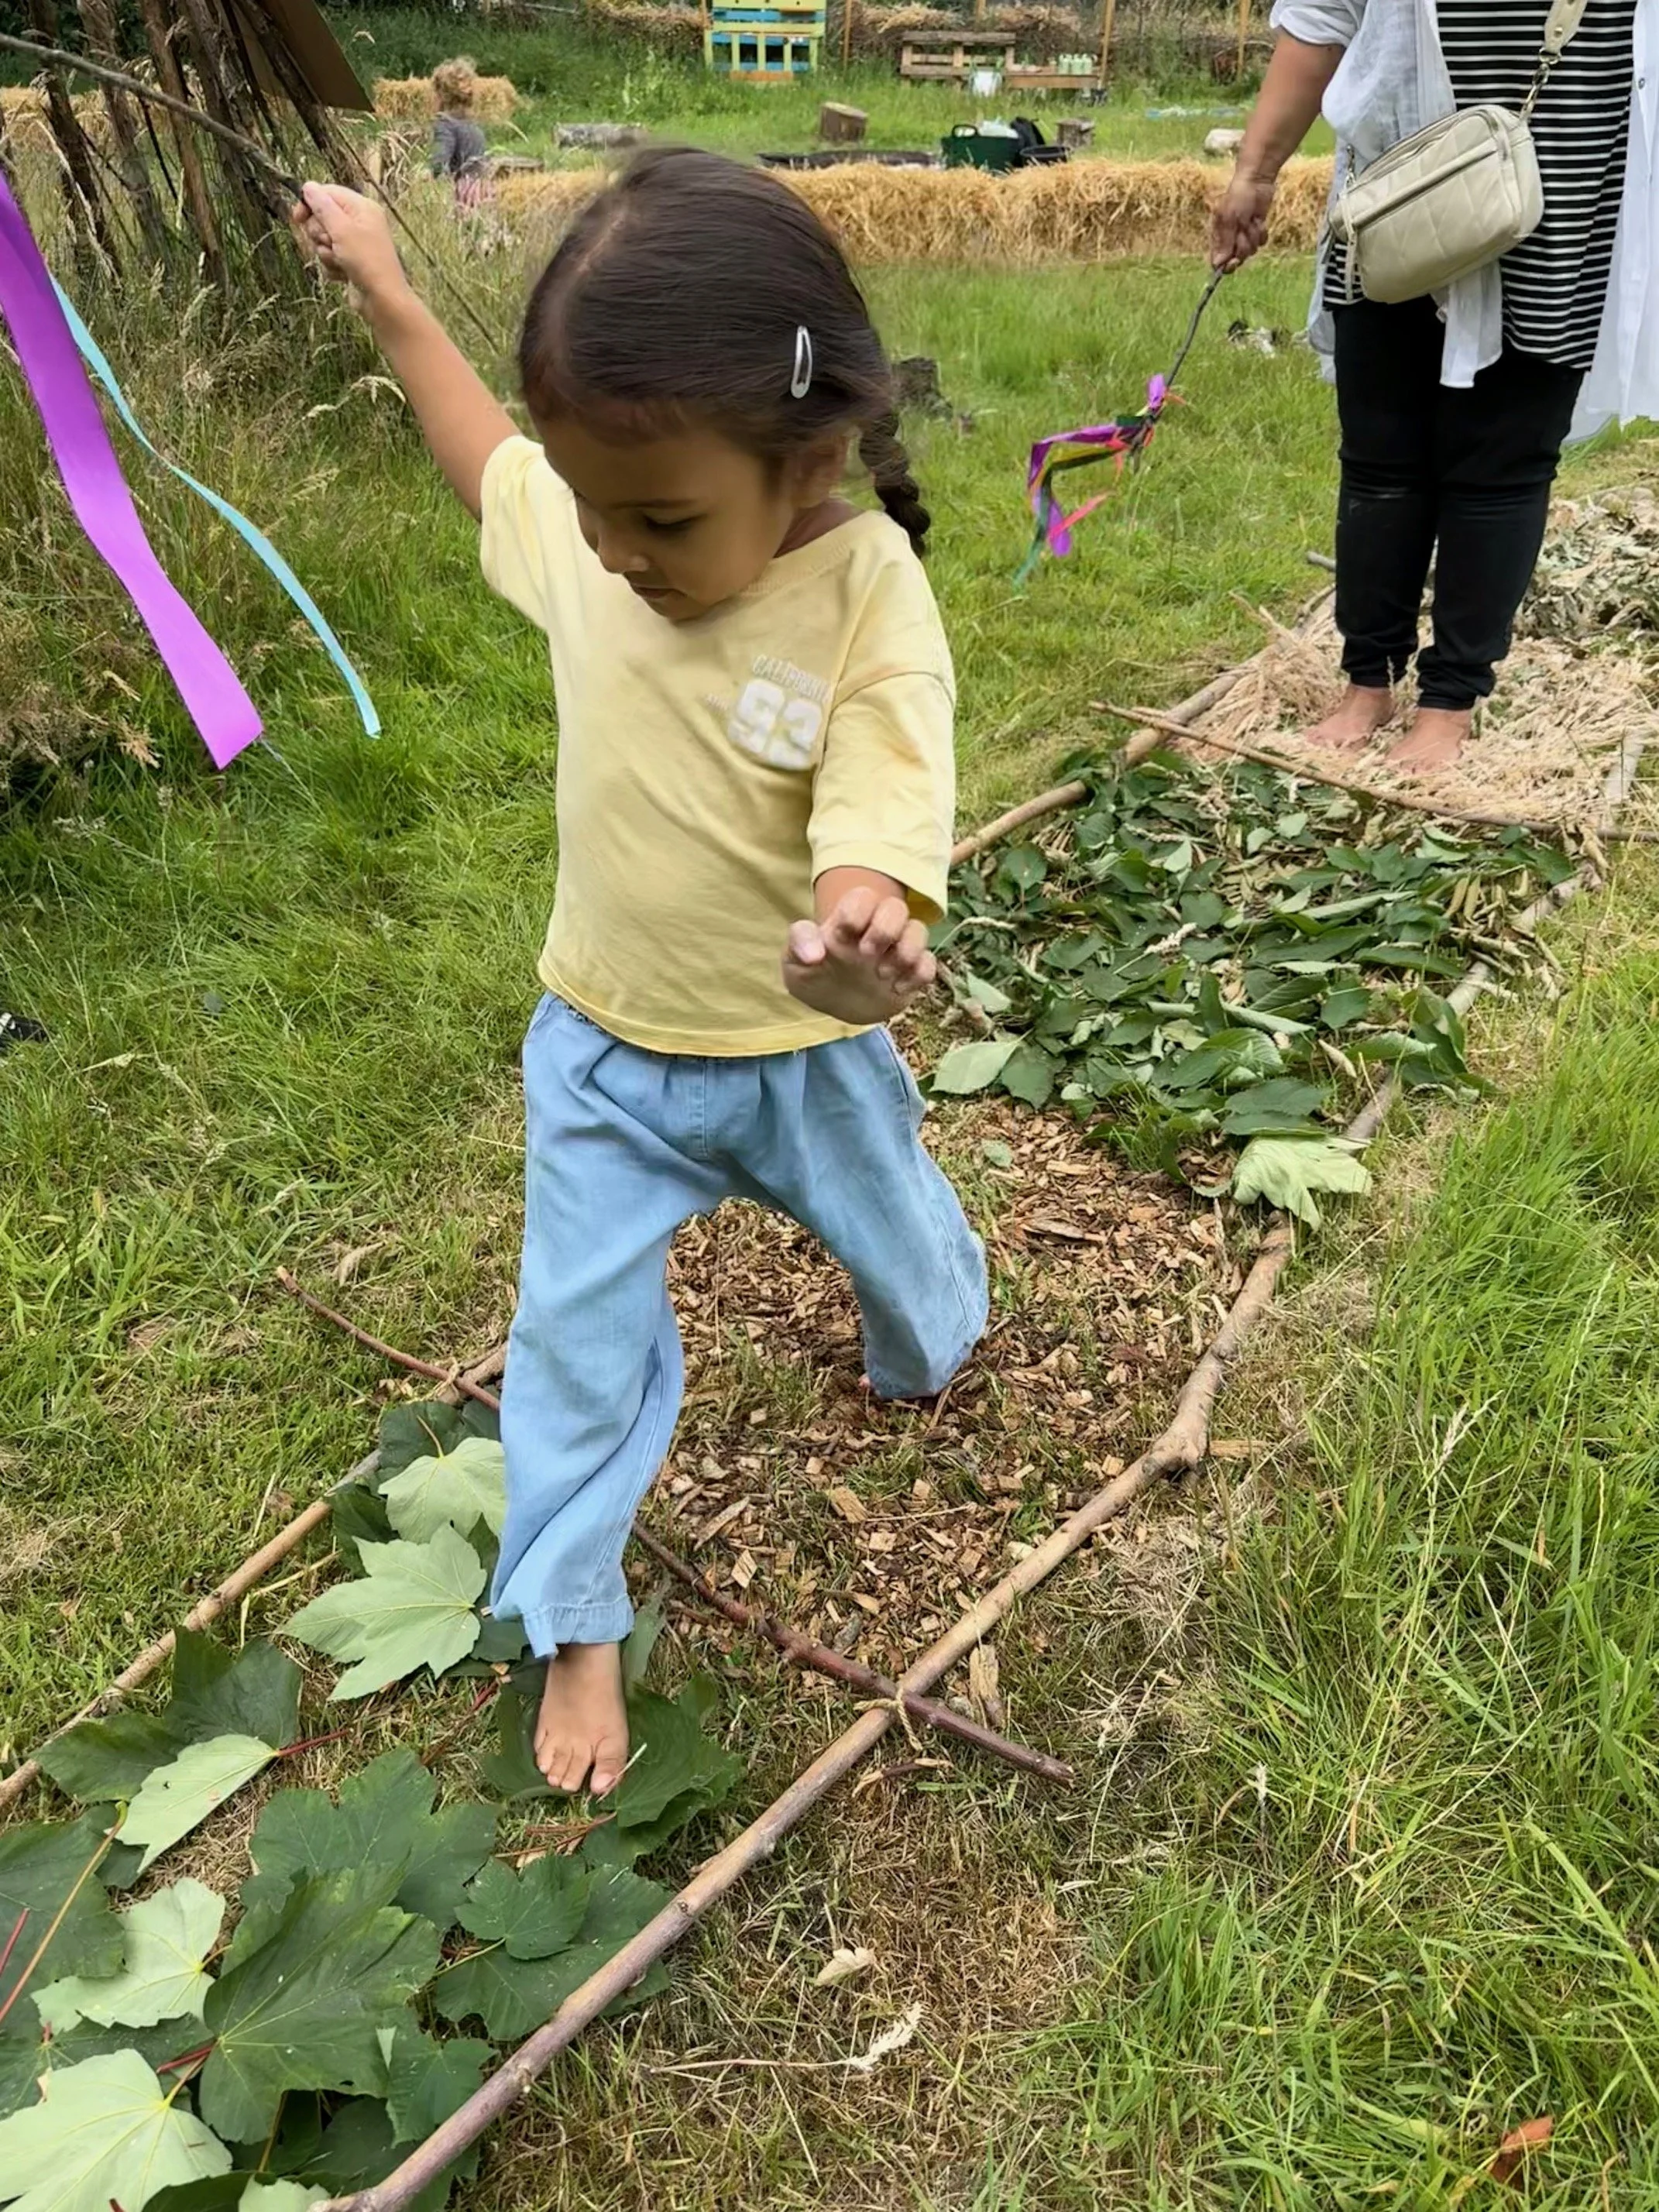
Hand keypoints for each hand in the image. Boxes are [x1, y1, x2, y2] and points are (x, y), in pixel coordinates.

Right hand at [290, 181, 408, 316]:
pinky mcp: (351, 261)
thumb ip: (323, 206)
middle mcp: (359, 222)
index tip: (297, 218)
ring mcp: (355, 243)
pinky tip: (344, 274)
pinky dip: (332, 266)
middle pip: (322, 217)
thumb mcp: (341, 229)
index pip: (327, 193)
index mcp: (362, 207)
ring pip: (323, 240)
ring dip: (325, 253)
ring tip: (340, 261)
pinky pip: (329, 257)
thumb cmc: (366, 262)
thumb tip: (308, 186)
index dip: (309, 203)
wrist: (382, 300)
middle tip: (331, 243)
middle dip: (319, 233)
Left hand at [782, 885, 936, 1026]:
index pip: (862, 897)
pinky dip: (918, 975)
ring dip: (905, 952)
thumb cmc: (814, 977)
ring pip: (919, 930)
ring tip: (883, 977)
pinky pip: (929, 964)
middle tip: (866, 956)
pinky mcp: (910, 973)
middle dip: (884, 929)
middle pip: (896, 907)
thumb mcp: (794, 964)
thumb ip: (799, 945)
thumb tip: (813, 955)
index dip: (857, 912)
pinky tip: (897, 989)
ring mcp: (895, 951)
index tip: (842, 938)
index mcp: (847, 921)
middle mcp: (875, 930)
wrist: (835, 1005)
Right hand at [1210, 167, 1276, 270]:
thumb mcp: (1230, 218)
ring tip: (1252, 220)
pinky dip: (1262, 232)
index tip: (1234, 261)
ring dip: (1254, 236)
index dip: (1227, 265)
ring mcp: (1244, 236)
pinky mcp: (1256, 231)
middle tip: (1244, 231)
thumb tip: (1217, 264)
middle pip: (1237, 258)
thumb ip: (1225, 242)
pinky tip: (1259, 220)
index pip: (1218, 262)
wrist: (1257, 181)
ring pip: (1251, 250)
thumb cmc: (1239, 196)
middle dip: (1243, 246)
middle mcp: (1230, 239)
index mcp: (1218, 236)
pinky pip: (1261, 243)